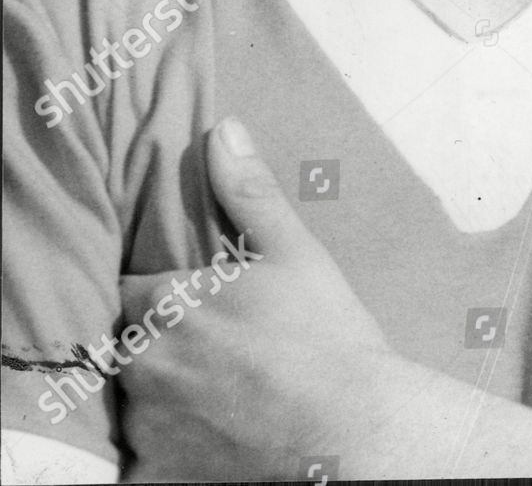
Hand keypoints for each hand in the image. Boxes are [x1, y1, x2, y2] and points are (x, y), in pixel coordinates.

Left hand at [119, 118, 390, 481]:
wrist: (354, 431)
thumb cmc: (327, 337)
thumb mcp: (294, 251)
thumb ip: (249, 190)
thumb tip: (223, 129)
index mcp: (166, 303)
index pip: (131, 292)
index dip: (160, 298)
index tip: (193, 306)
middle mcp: (144, 363)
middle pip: (129, 349)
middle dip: (159, 348)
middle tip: (213, 355)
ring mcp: (148, 427)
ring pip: (134, 407)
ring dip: (161, 402)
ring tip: (216, 401)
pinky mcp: (159, 476)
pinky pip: (136, 469)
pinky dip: (159, 459)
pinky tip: (202, 445)